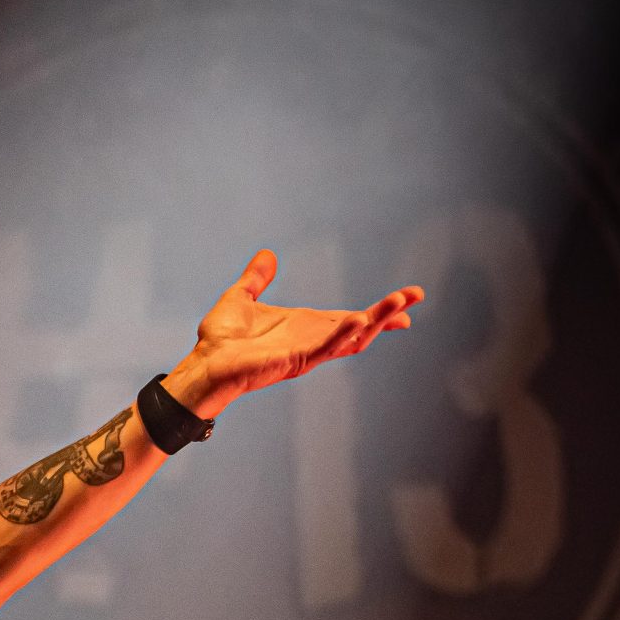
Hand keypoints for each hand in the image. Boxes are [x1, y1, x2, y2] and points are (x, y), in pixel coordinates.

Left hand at [167, 249, 423, 417]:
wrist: (203, 364)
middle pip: (360, 328)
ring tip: (400, 303)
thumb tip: (267, 255)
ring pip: (350, 339)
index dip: (378, 310)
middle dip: (388, 313)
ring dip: (376, 321)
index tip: (407, 298)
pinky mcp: (293, 361)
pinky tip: (361, 320)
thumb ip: (256, 278)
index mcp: (305, 327)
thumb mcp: (241, 298)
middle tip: (417, 295)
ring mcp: (306, 353)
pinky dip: (343, 335)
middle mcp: (312, 341)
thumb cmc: (219, 340)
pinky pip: (325, 348)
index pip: (350, 317)